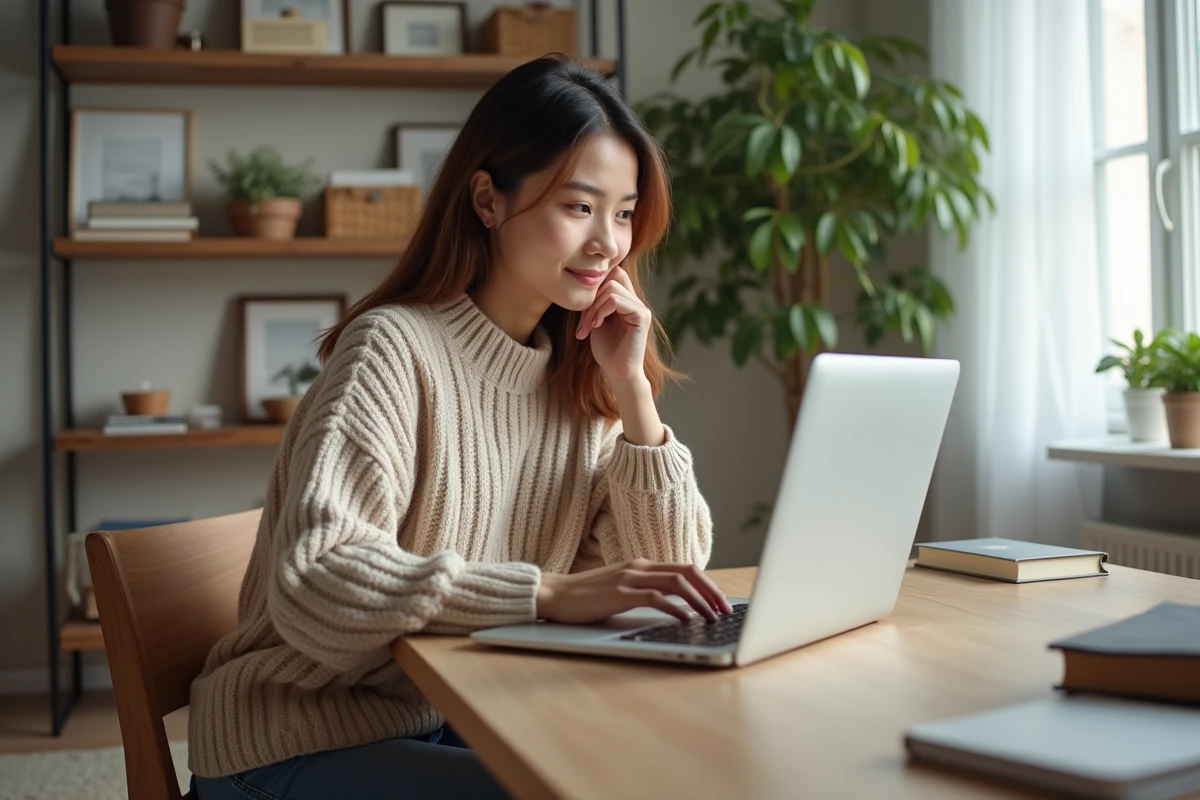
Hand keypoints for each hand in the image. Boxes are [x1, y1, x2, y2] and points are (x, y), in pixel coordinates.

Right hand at [536, 559, 734, 624]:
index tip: (721, 602)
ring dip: (699, 602)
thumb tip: (674, 606)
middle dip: (712, 591)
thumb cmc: (586, 596)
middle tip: (726, 610)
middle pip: (687, 573)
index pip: (684, 569)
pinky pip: (656, 598)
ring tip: (712, 618)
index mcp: (642, 564)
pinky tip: (685, 620)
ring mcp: (630, 578)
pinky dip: (676, 608)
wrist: (553, 594)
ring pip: (676, 584)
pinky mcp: (620, 593)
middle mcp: (639, 566)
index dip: (708, 584)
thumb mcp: (620, 589)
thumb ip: (644, 591)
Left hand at [575, 266, 650, 384]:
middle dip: (591, 298)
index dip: (596, 284)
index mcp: (627, 300)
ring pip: (611, 288)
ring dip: (593, 308)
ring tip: (587, 327)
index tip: (583, 309)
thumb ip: (595, 301)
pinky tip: (596, 326)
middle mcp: (636, 301)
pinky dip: (601, 311)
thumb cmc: (607, 350)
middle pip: (611, 278)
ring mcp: (641, 307)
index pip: (614, 273)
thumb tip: (586, 281)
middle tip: (582, 323)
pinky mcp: (642, 316)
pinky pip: (616, 300)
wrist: (617, 373)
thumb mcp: (596, 320)